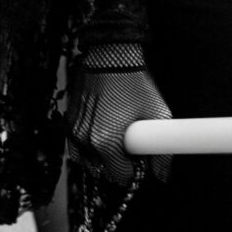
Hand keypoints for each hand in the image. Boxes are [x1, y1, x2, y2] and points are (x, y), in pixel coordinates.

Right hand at [68, 44, 171, 188]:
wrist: (111, 55)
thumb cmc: (135, 84)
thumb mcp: (158, 115)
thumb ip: (162, 151)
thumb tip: (162, 175)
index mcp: (105, 142)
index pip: (120, 176)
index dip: (135, 170)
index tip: (142, 158)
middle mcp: (84, 139)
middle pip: (102, 170)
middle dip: (117, 165)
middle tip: (131, 148)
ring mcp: (73, 129)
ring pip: (86, 160)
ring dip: (100, 158)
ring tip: (116, 141)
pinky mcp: (69, 118)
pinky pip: (76, 145)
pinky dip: (87, 146)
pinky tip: (102, 133)